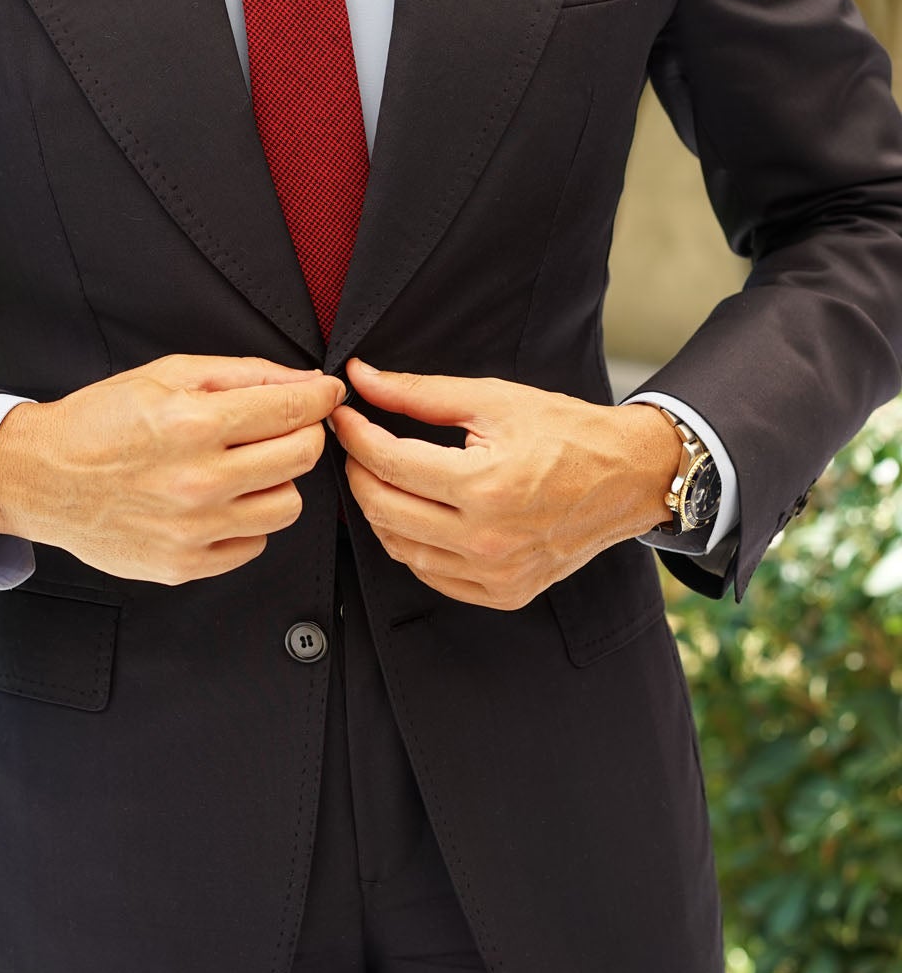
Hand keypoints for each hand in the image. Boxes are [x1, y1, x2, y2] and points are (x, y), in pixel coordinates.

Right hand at [0, 354, 345, 583]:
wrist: (41, 478)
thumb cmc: (102, 421)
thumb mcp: (168, 374)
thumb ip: (245, 374)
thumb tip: (309, 382)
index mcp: (193, 423)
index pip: (292, 409)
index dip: (320, 398)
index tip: (326, 395)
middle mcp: (198, 480)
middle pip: (301, 457)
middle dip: (303, 434)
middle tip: (281, 427)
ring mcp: (193, 529)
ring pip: (287, 506)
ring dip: (276, 483)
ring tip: (244, 468)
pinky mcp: (185, 565)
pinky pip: (254, 545)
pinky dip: (246, 522)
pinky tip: (218, 502)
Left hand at [329, 356, 680, 608]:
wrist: (628, 479)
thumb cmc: (567, 434)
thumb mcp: (494, 400)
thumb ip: (420, 394)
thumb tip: (363, 379)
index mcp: (486, 487)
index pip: (390, 464)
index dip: (355, 435)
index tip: (344, 416)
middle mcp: (487, 540)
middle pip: (384, 509)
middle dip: (358, 471)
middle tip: (357, 444)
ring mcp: (495, 574)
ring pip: (400, 548)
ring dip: (379, 509)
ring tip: (381, 476)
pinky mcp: (502, 593)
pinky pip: (431, 574)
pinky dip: (410, 544)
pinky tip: (413, 513)